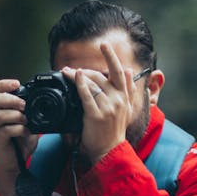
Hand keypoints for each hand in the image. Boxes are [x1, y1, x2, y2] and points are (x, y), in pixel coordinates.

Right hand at [0, 78, 38, 195]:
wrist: (14, 165)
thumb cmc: (19, 144)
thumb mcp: (28, 124)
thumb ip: (32, 114)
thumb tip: (46, 103)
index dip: (3, 84)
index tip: (16, 83)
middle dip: (11, 99)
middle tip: (24, 105)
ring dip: (15, 114)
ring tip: (26, 119)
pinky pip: (4, 130)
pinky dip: (17, 128)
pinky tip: (25, 131)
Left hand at [64, 42, 134, 164]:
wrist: (109, 151)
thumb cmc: (114, 131)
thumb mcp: (127, 109)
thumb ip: (129, 89)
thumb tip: (130, 71)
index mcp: (125, 97)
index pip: (119, 71)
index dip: (111, 56)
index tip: (103, 44)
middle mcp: (118, 100)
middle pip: (101, 76)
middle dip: (85, 70)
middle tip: (70, 69)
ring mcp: (108, 107)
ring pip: (92, 84)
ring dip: (77, 76)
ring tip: (66, 73)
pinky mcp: (96, 115)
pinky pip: (86, 94)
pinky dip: (79, 84)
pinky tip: (73, 77)